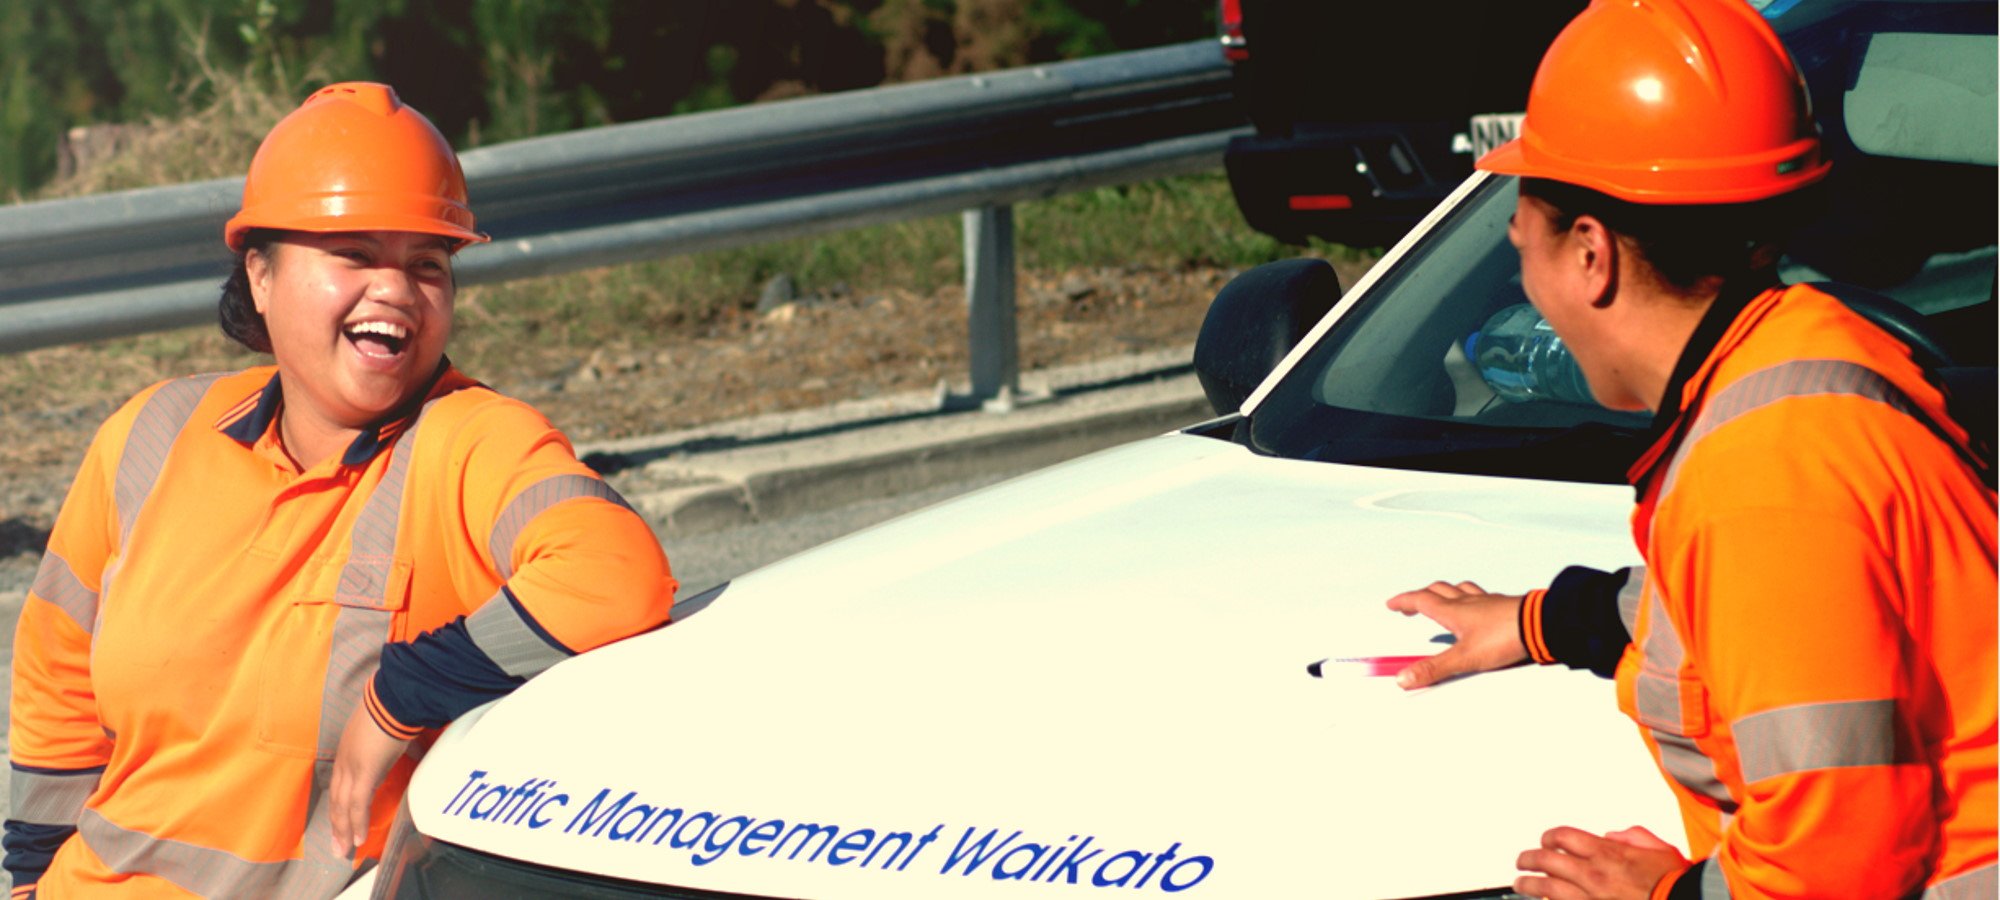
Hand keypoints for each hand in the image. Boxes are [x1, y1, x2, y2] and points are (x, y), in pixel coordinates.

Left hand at [329, 703, 409, 857]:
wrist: (393, 700)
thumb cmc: (392, 709)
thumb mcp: (384, 732)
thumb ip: (387, 745)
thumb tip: (402, 748)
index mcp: (347, 752)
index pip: (340, 787)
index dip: (340, 807)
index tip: (340, 824)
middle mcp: (344, 763)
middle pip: (337, 801)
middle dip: (337, 825)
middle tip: (338, 847)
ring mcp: (352, 769)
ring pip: (343, 807)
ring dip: (345, 830)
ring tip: (346, 850)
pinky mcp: (364, 773)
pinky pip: (358, 804)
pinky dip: (358, 823)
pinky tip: (359, 838)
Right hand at [1383, 581, 1526, 688]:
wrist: (1540, 625)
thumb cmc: (1504, 636)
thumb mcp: (1464, 658)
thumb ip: (1434, 668)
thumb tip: (1405, 677)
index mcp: (1453, 611)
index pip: (1421, 600)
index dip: (1404, 601)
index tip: (1392, 604)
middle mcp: (1468, 602)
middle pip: (1438, 591)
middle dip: (1421, 596)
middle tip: (1412, 603)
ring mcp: (1487, 602)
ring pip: (1460, 589)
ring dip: (1446, 592)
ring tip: (1443, 599)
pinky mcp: (1504, 606)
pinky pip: (1481, 596)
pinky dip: (1471, 598)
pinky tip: (1478, 607)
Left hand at [1515, 826, 1689, 899]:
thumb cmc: (1674, 882)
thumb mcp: (1657, 848)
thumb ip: (1631, 837)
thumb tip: (1611, 836)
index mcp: (1607, 853)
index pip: (1563, 837)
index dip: (1549, 837)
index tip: (1546, 841)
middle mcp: (1593, 874)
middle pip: (1546, 860)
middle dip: (1529, 859)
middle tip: (1522, 861)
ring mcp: (1589, 898)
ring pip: (1546, 888)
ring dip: (1529, 885)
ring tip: (1521, 884)